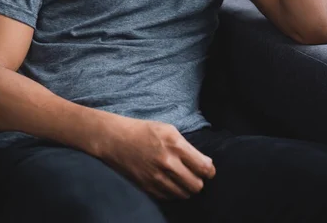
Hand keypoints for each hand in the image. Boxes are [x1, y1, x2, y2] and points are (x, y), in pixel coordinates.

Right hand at [97, 118, 215, 200]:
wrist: (116, 139)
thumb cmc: (144, 131)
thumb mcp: (169, 129)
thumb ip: (186, 146)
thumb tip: (204, 163)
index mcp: (175, 145)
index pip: (204, 167)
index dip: (210, 170)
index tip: (208, 169)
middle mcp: (167, 163)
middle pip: (197, 185)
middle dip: (199, 180)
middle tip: (195, 174)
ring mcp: (157, 177)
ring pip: (184, 194)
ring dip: (186, 188)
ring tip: (182, 178)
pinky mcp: (148, 187)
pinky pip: (170, 197)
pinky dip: (173, 192)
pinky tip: (170, 181)